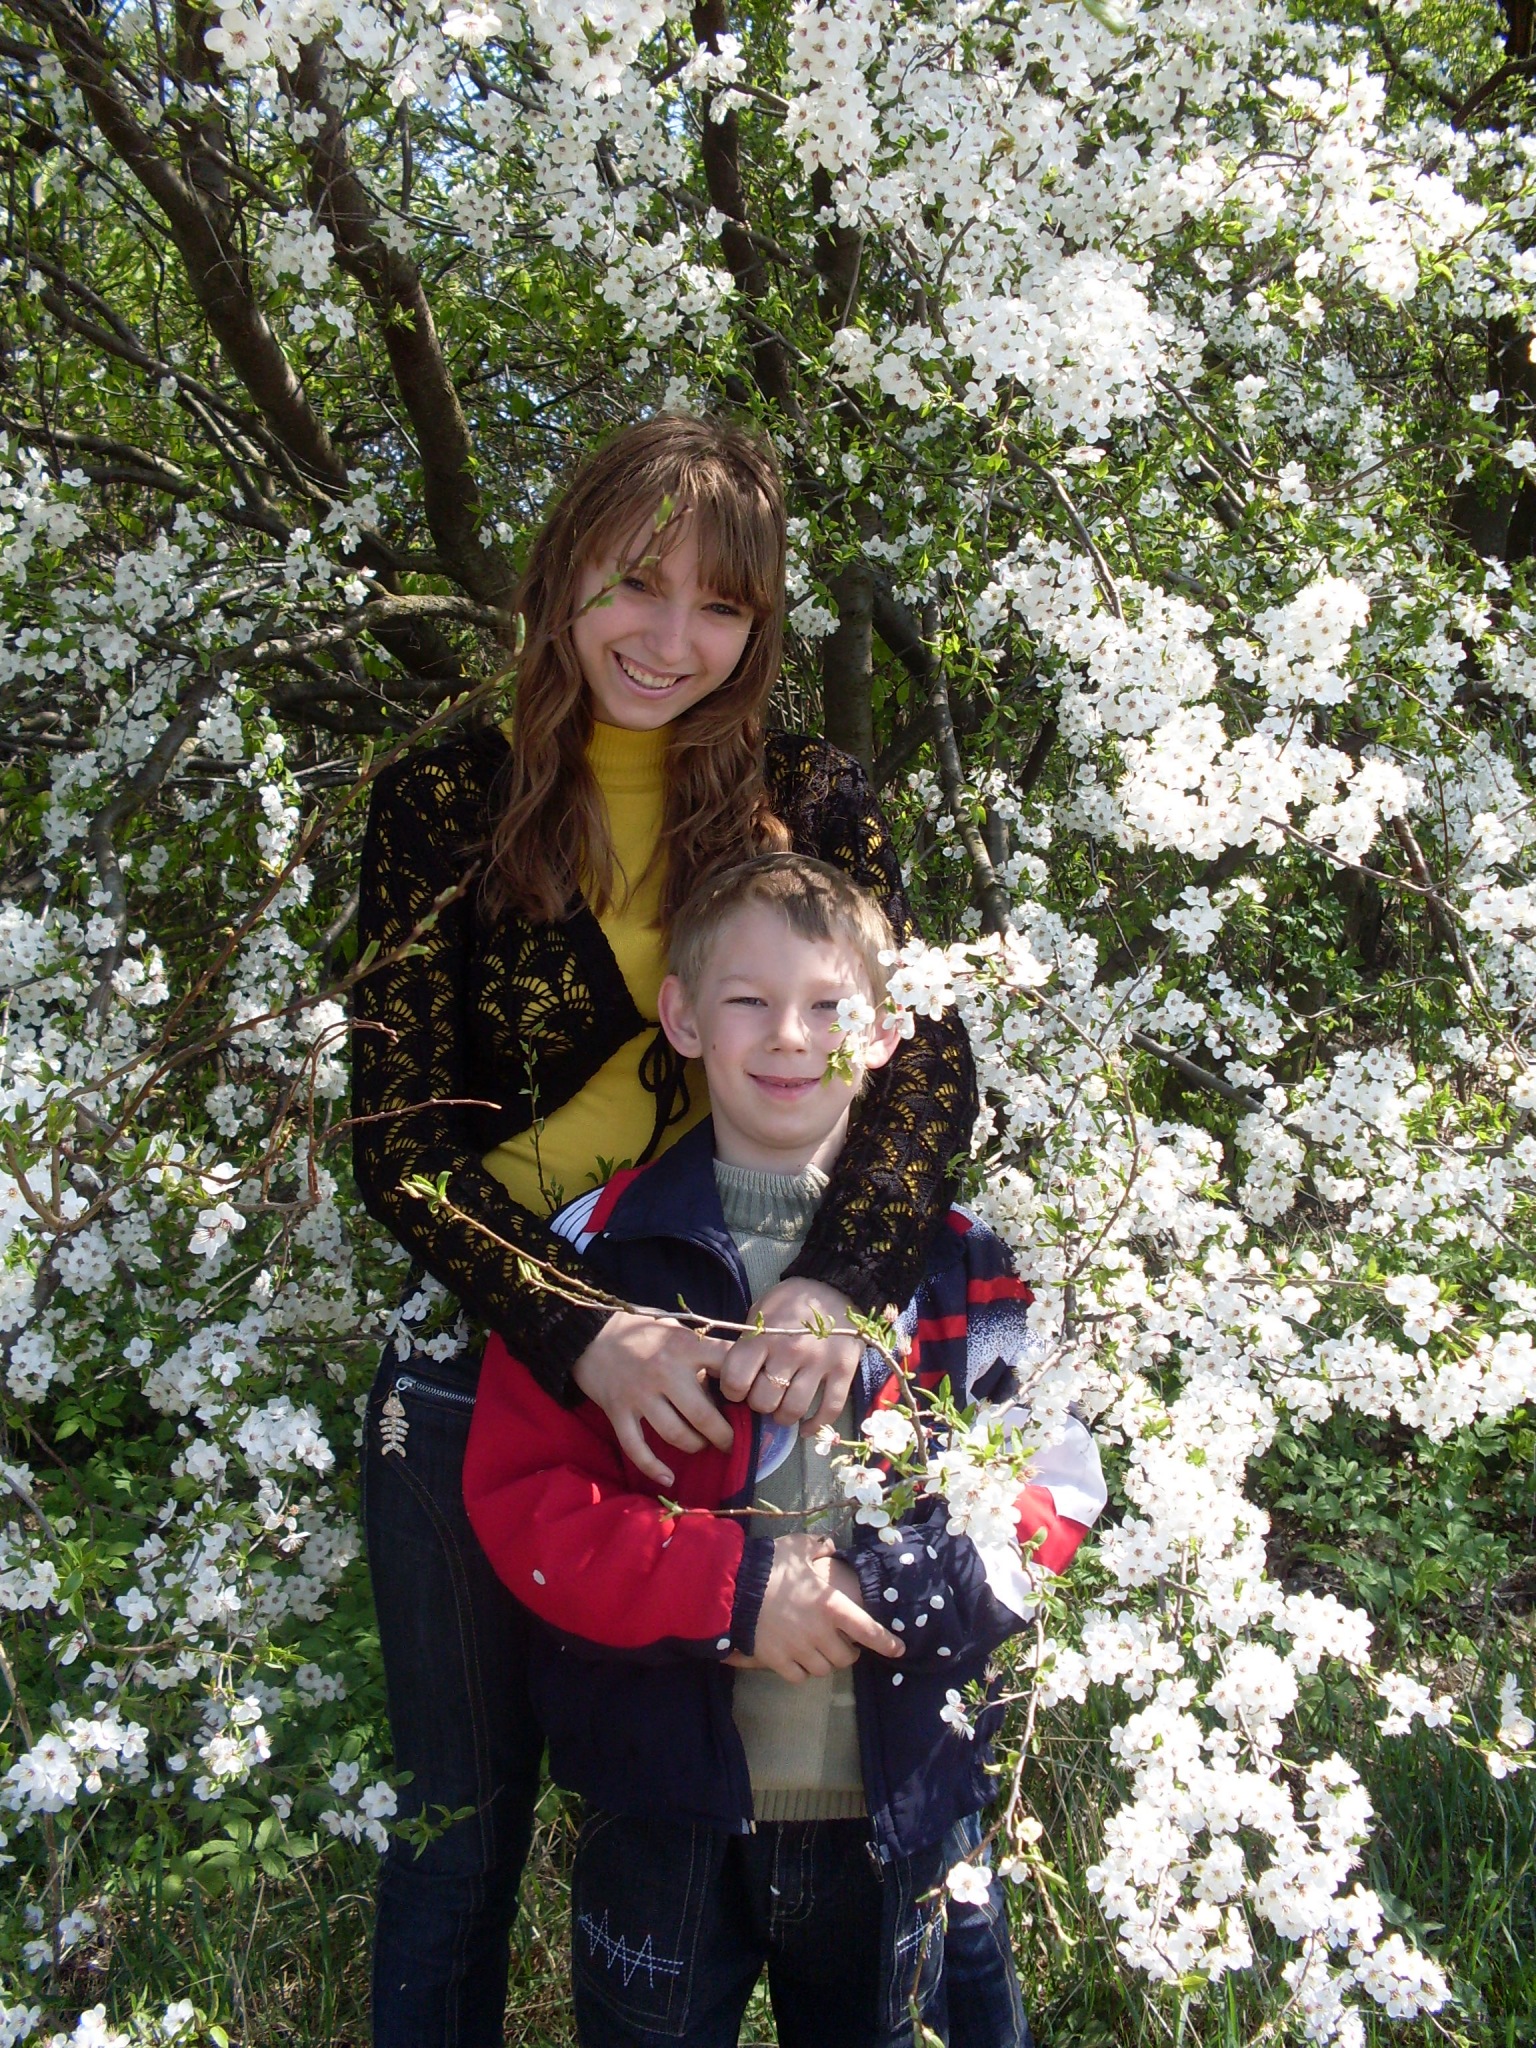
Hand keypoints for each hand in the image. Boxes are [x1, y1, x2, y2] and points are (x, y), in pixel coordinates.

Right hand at [572, 1312, 733, 1487]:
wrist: (588, 1334)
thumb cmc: (640, 1331)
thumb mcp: (675, 1330)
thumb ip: (700, 1352)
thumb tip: (731, 1379)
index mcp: (685, 1346)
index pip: (727, 1365)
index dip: (745, 1385)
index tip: (750, 1401)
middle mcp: (665, 1372)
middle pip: (704, 1415)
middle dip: (723, 1436)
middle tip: (731, 1443)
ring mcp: (639, 1394)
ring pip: (676, 1434)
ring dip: (694, 1446)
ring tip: (701, 1446)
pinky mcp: (618, 1411)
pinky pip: (637, 1448)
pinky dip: (652, 1467)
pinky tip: (668, 1477)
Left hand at [720, 1279, 861, 1433]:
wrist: (835, 1285)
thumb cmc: (790, 1301)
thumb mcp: (760, 1313)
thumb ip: (747, 1345)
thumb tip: (730, 1379)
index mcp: (764, 1336)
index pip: (736, 1380)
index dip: (732, 1391)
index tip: (738, 1389)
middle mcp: (790, 1351)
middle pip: (764, 1401)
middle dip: (759, 1404)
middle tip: (763, 1396)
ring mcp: (819, 1362)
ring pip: (794, 1410)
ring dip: (784, 1416)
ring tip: (782, 1409)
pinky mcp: (844, 1370)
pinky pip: (830, 1410)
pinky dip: (816, 1425)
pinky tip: (806, 1426)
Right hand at [724, 1533, 902, 1681]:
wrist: (732, 1588)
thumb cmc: (769, 1566)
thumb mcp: (797, 1547)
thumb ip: (818, 1546)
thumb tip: (829, 1545)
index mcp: (830, 1605)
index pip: (868, 1630)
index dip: (886, 1642)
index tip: (898, 1649)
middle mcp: (819, 1632)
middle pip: (845, 1658)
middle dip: (847, 1653)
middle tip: (842, 1644)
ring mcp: (798, 1649)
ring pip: (824, 1670)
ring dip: (825, 1662)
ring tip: (819, 1652)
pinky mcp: (777, 1661)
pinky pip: (798, 1676)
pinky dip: (801, 1671)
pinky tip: (797, 1660)